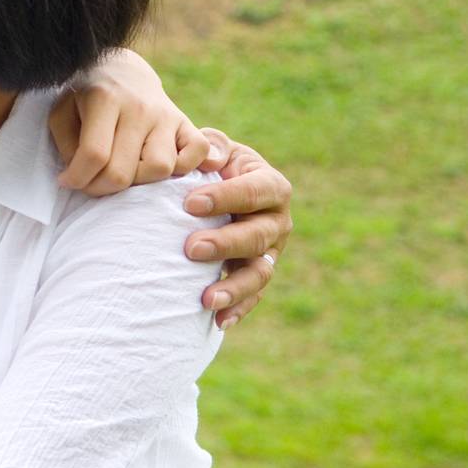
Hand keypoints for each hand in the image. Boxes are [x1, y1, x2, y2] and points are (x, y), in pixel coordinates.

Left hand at [49, 51, 225, 196]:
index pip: (94, 155)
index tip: (67, 181)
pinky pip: (197, 155)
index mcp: (105, 99)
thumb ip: (66, 145)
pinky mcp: (187, 123)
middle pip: (124, 171)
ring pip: (160, 168)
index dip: (78, 178)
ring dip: (139, 181)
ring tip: (123, 171)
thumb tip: (78, 177)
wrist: (122, 71)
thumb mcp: (62, 112)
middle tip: (91, 183)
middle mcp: (139, 107)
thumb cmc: (87, 98)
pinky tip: (156, 165)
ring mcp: (166, 115)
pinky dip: (183, 168)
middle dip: (101, 188)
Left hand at [182, 131, 292, 328]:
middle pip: (258, 236)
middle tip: (191, 248)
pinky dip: (237, 310)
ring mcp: (271, 252)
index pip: (255, 190)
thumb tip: (208, 159)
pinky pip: (252, 297)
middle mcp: (278, 221)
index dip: (225, 197)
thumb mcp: (212, 147)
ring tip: (206, 298)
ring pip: (259, 272)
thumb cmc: (210, 164)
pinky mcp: (257, 274)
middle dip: (225, 243)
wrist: (213, 189)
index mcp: (271, 184)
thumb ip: (210, 146)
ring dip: (234, 286)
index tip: (189, 204)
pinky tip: (218, 321)